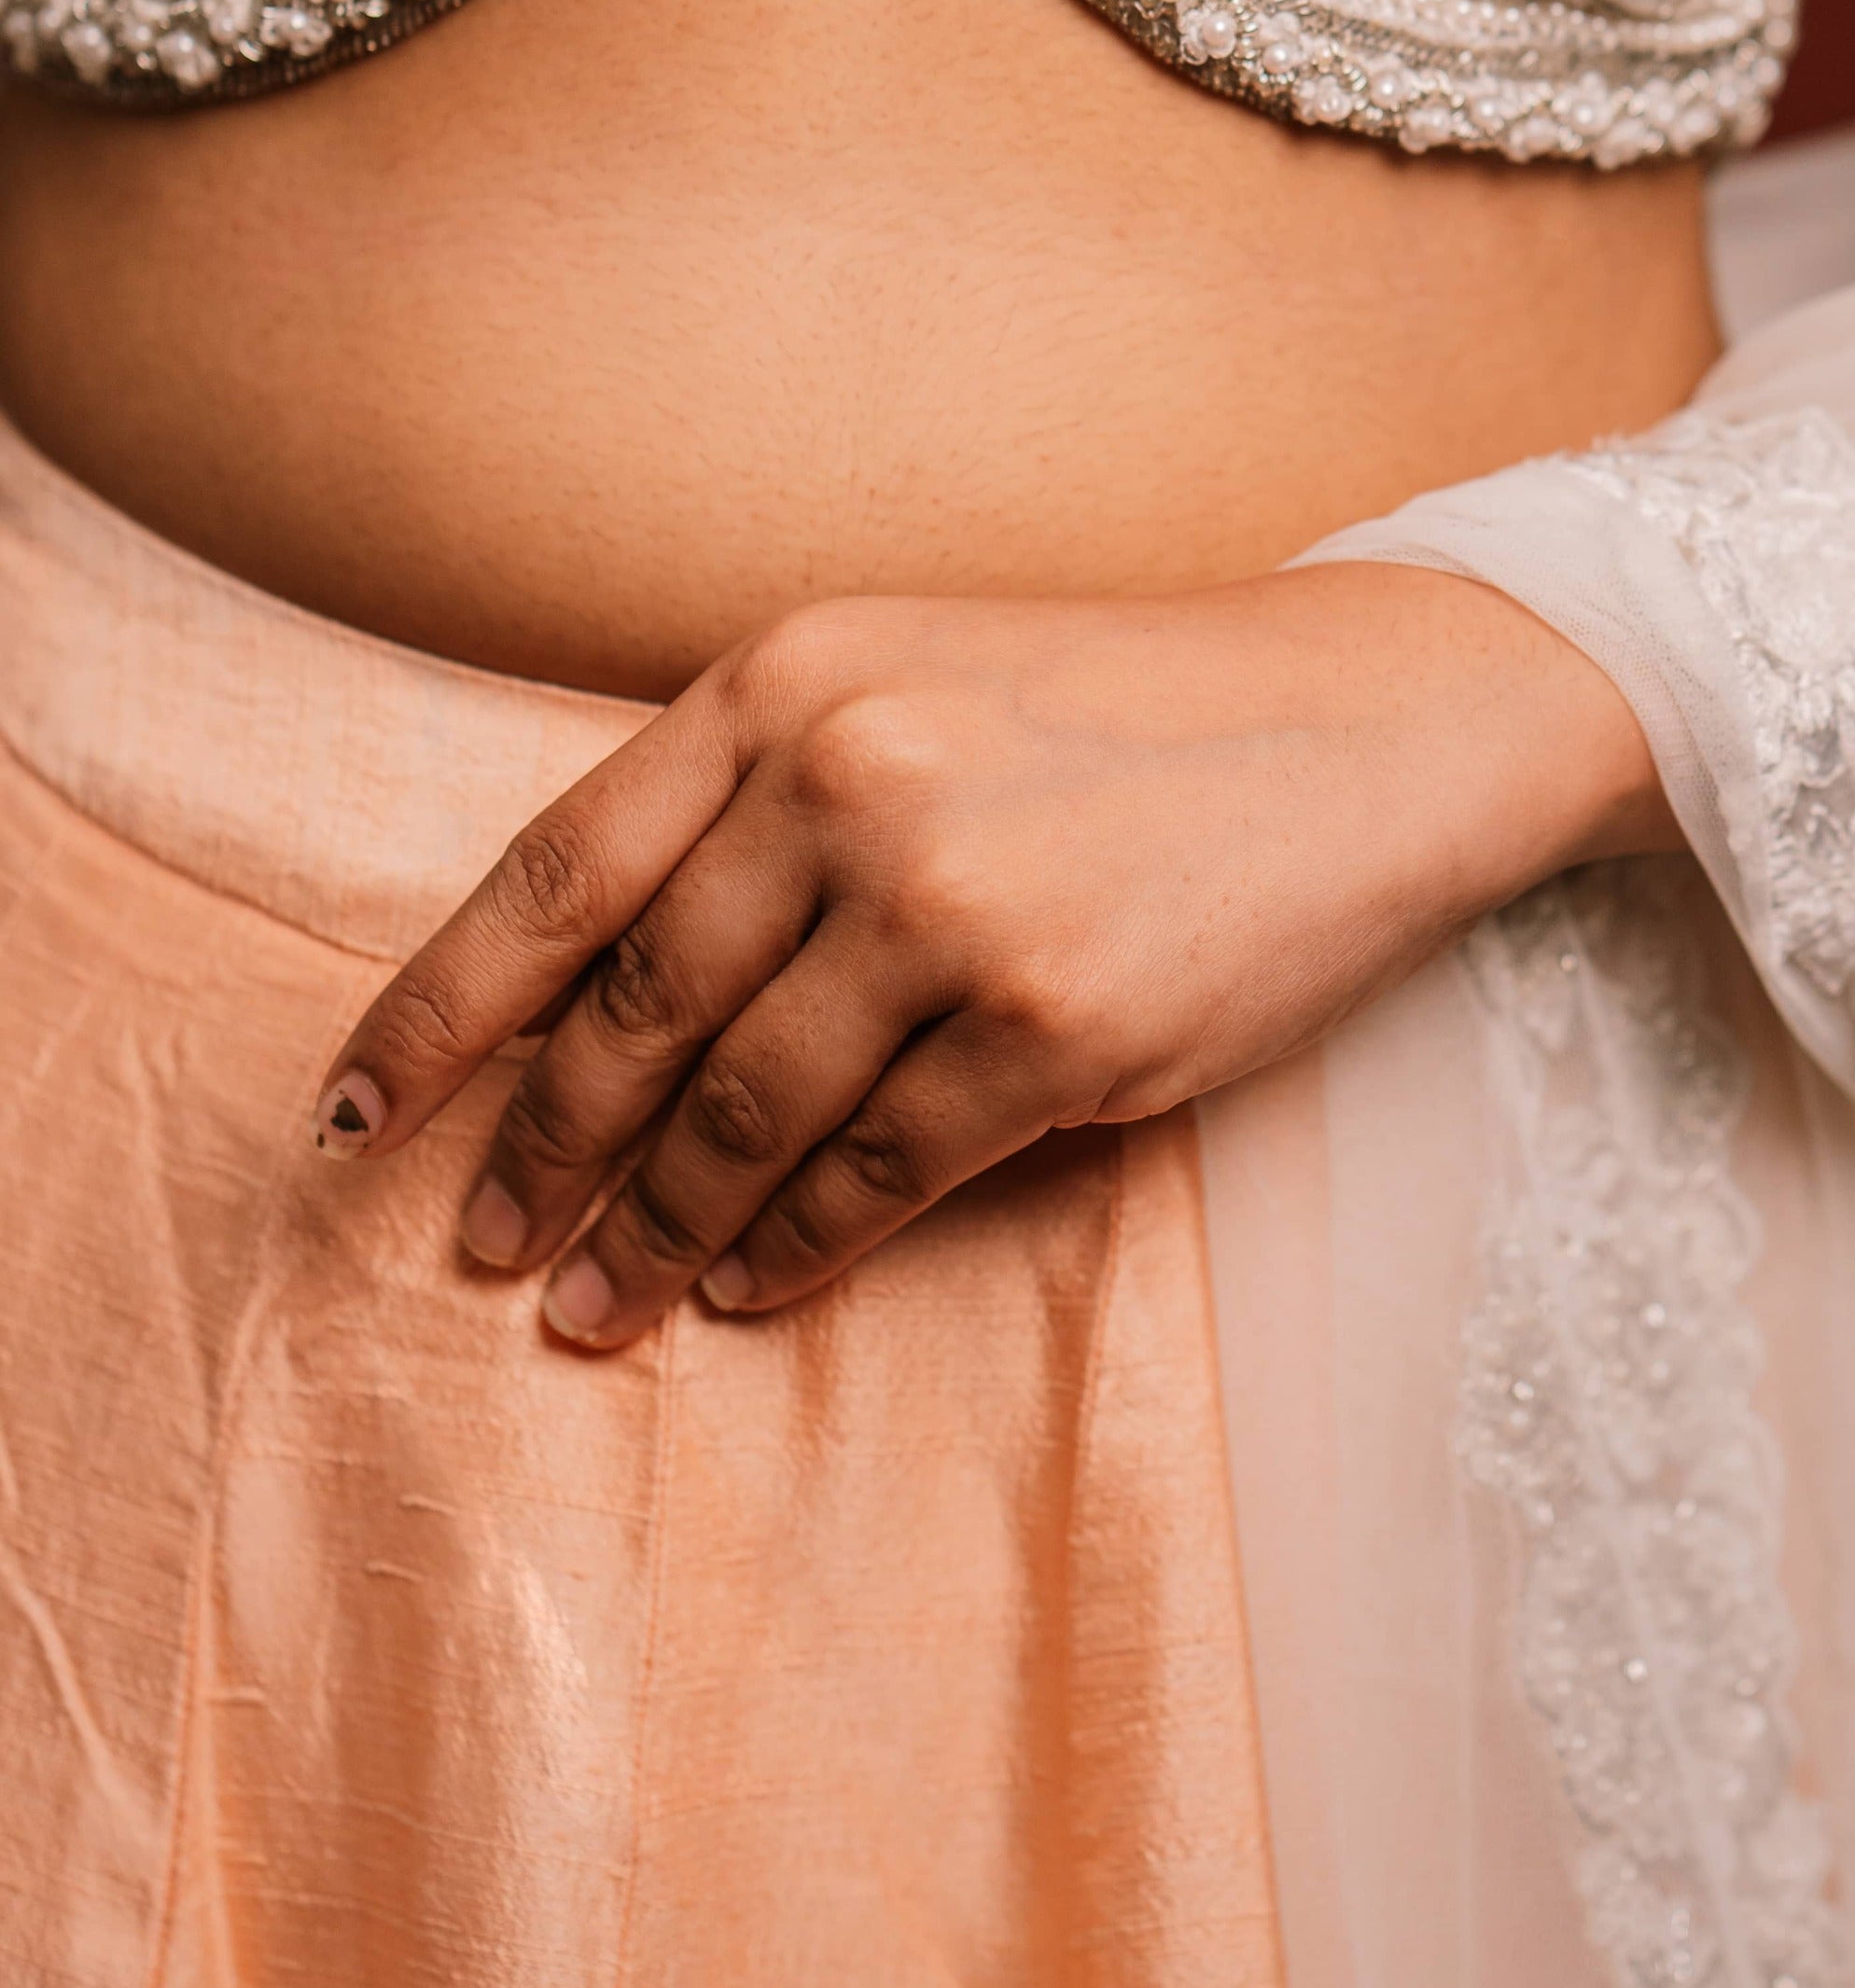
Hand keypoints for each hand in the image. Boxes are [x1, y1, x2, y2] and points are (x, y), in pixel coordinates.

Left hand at [310, 567, 1672, 1349]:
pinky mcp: (1052, 1027)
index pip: (554, 874)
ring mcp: (952, 907)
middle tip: (487, 1252)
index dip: (433, 1017)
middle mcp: (852, 781)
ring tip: (596, 1308)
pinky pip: (873, 1175)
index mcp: (790, 680)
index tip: (349, 1123)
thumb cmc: (1127, 714)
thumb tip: (583, 997)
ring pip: (743, 1117)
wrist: (1372, 724)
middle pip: (633, 1018)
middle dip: (538, 1159)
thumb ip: (755, 797)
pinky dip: (793, 1248)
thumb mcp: (913, 679)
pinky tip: (750, 1287)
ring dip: (651, 1235)